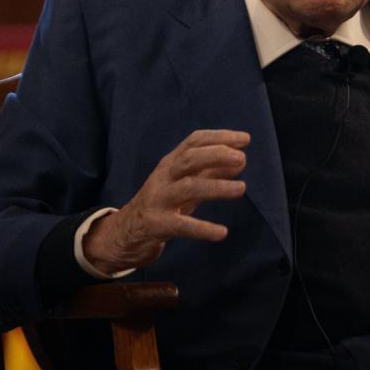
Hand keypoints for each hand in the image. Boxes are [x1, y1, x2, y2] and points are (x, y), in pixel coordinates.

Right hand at [83, 129, 249, 272]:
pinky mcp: (158, 224)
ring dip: (217, 186)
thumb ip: (209, 171)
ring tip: (241, 188)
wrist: (125, 232)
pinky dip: (203, 228)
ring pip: (188, 187)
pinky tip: (222, 232)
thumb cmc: (162, 202)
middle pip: (190, 159)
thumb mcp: (183, 182)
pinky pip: (183, 225)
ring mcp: (159, 199)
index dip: (219, 137)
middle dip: (216, 155)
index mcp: (170, 163)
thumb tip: (240, 160)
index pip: (194, 141)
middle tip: (242, 159)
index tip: (245, 139)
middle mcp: (164, 177)